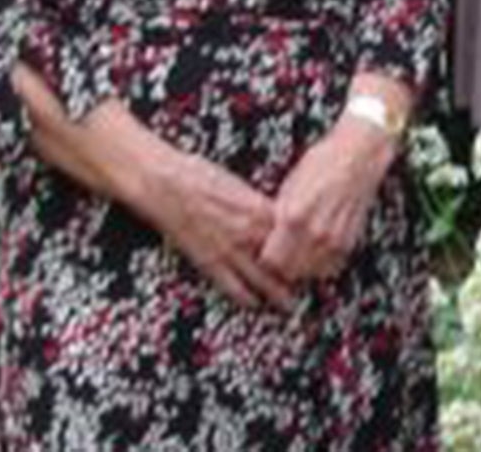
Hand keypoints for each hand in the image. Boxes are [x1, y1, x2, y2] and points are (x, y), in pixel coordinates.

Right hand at [126, 144, 297, 310]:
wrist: (164, 184)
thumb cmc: (198, 174)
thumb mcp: (237, 183)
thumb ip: (257, 203)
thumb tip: (272, 213)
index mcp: (258, 209)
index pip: (293, 233)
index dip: (305, 246)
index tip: (316, 255)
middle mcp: (248, 232)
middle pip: (282, 259)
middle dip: (298, 274)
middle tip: (312, 285)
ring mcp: (229, 249)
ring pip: (261, 278)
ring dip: (277, 293)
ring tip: (291, 305)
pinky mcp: (208, 262)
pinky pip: (231, 286)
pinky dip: (245, 297)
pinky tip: (254, 305)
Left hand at [259, 116, 396, 283]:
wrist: (360, 154)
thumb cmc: (323, 162)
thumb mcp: (289, 185)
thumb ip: (276, 216)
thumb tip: (264, 238)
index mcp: (294, 216)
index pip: (269, 260)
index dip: (263, 257)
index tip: (263, 251)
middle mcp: (315, 233)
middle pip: (288, 272)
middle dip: (280, 267)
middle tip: (278, 254)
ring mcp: (335, 239)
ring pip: (309, 273)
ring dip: (300, 268)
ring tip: (296, 253)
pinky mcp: (350, 241)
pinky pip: (330, 267)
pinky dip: (320, 265)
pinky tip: (315, 250)